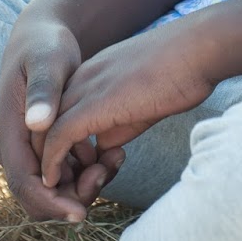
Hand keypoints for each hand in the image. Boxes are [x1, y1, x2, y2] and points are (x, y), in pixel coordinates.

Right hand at [0, 13, 124, 221]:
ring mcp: (31, 151)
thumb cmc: (44, 46)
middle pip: (40, 195)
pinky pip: (68, 174)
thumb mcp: (46, 61)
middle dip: (73, 195)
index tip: (81, 213)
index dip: (51, 202)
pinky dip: (90, 170)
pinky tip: (112, 152)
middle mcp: (16, 149)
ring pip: (57, 189)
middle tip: (108, 172)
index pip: (23, 183)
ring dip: (86, 183)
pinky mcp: (48, 149)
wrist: (44, 39)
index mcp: (8, 133)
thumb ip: (43, 89)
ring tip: (116, 157)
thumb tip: (37, 123)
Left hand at [39, 19, 214, 194]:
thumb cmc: (181, 72)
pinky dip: (52, 164)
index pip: (55, 114)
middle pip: (41, 124)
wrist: (199, 48)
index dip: (55, 146)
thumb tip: (101, 150)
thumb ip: (115, 124)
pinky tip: (55, 182)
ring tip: (56, 191)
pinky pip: (58, 138)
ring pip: (44, 133)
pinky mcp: (94, 104)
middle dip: (44, 159)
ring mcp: (85, 89)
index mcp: (90, 75)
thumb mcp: (138, 102)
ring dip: (46, 168)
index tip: (72, 170)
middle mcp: (79, 79)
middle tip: (58, 187)